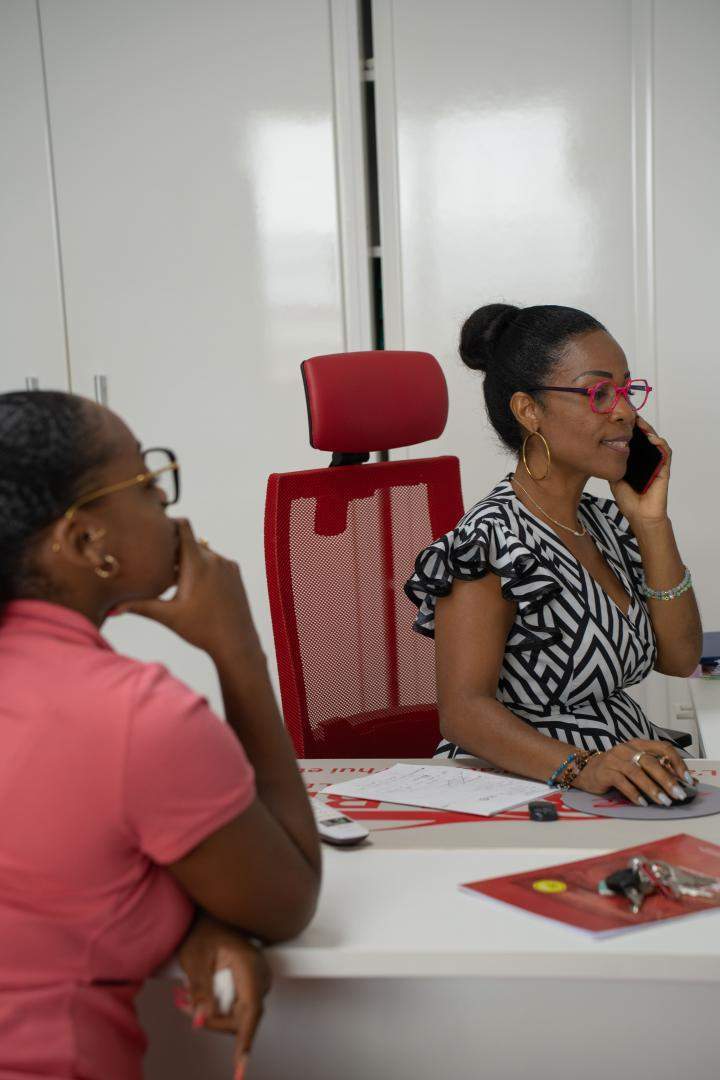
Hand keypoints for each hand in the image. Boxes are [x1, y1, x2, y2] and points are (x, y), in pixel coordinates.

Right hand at [115, 519, 261, 661]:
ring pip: (204, 552)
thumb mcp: (168, 616)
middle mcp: (215, 558)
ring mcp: (228, 565)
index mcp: (197, 563)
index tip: (157, 529)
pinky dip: (205, 568)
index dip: (170, 523)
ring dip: (190, 561)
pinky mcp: (236, 573)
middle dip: (176, 550)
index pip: (184, 527)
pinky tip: (196, 588)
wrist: (236, 643)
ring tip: (177, 579)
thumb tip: (111, 609)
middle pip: (190, 542)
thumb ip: (140, 606)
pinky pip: (217, 562)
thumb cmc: (201, 630)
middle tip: (160, 564)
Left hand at [175, 914, 271, 1079]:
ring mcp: (258, 979)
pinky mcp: (251, 983)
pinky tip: (199, 997)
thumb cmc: (202, 930)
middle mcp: (259, 974)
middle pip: (241, 1017)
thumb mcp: (195, 959)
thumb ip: (200, 991)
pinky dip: (217, 1006)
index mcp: (249, 966)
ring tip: (186, 998)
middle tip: (184, 1007)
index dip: (245, 1040)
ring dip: (213, 1013)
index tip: (240, 1067)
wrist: (209, 915)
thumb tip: (203, 1021)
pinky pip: (237, 1006)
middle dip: (212, 1020)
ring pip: (238, 1014)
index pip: (250, 1011)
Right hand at [575, 739, 693, 805]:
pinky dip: (634, 793)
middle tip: (678, 794)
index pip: (663, 748)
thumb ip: (656, 771)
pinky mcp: (605, 771)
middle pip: (651, 762)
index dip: (677, 762)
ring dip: (652, 788)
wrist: (585, 770)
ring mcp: (615, 759)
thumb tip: (681, 784)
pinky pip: (622, 782)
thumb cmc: (615, 769)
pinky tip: (643, 803)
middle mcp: (627, 749)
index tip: (687, 779)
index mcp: (638, 745)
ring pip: (637, 773)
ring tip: (664, 801)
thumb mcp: (636, 766)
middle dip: (667, 780)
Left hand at [609, 417, 671, 528]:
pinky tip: (652, 439)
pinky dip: (660, 444)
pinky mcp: (664, 470)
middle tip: (630, 415)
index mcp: (636, 461)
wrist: (639, 515)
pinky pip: (665, 453)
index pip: (635, 441)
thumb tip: (600, 450)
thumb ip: (611, 464)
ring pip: (656, 442)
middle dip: (639, 425)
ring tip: (640, 423)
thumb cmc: (628, 499)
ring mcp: (656, 464)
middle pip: (646, 437)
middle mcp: (647, 460)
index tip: (620, 418)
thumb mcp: (614, 478)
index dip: (630, 429)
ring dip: (650, 430)